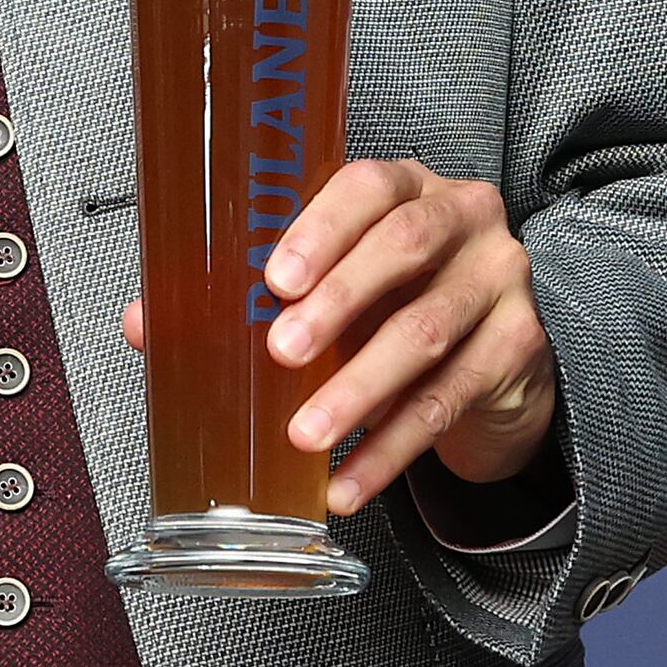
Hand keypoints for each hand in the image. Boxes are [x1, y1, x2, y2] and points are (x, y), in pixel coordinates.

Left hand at [123, 157, 551, 515]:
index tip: (274, 279)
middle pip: (406, 246)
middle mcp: (463, 216)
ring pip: (429, 331)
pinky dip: (392, 448)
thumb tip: (146, 323)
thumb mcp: (333, 280)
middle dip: (340, 302)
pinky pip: (451, 400)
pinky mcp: (521, 344)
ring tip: (305, 435)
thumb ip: (249, 295)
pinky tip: (349, 483)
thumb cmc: (390, 296)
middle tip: (282, 353)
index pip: (368, 185)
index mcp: (405, 184)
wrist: (494, 347)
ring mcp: (501, 278)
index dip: (321, 228)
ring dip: (360, 389)